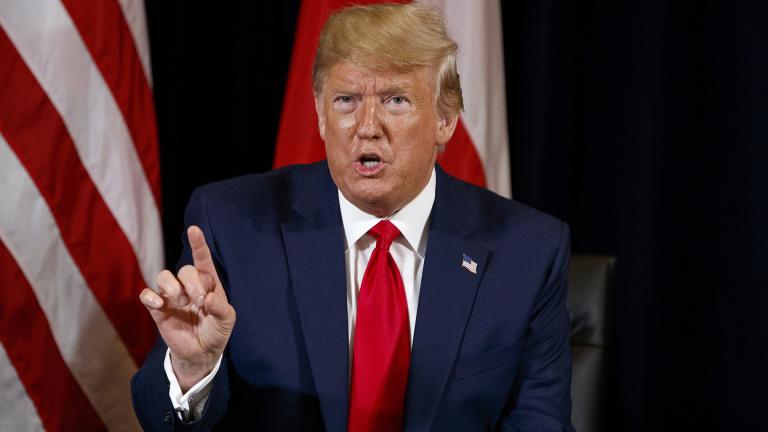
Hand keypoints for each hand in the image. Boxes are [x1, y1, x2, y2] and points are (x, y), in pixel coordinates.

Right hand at [140, 226, 235, 391]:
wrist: (202, 353)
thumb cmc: (216, 331)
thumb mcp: (226, 320)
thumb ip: (221, 308)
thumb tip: (207, 299)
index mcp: (208, 282)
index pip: (202, 259)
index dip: (198, 243)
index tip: (194, 229)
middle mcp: (188, 285)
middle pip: (184, 270)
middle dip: (193, 283)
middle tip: (200, 301)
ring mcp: (172, 296)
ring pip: (163, 276)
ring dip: (173, 287)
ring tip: (182, 303)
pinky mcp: (158, 309)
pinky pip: (147, 295)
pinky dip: (151, 297)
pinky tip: (160, 305)